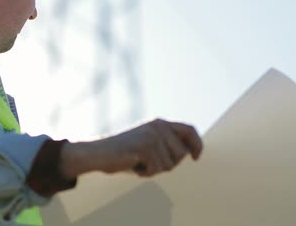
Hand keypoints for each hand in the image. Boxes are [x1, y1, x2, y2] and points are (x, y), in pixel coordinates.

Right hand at [59, 119, 202, 177]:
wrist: (98, 153)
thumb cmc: (123, 154)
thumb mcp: (148, 144)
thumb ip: (165, 144)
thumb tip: (188, 152)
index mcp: (160, 123)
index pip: (189, 130)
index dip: (197, 144)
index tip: (196, 157)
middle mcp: (159, 126)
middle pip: (181, 154)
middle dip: (168, 164)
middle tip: (147, 162)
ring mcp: (153, 135)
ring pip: (169, 164)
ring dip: (154, 169)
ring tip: (138, 162)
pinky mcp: (146, 146)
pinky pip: (156, 169)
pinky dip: (145, 172)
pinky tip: (133, 164)